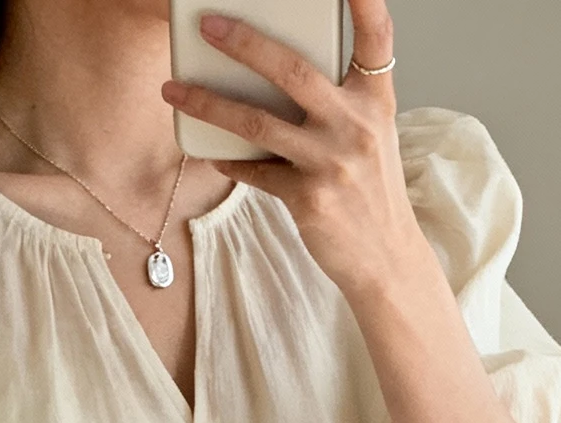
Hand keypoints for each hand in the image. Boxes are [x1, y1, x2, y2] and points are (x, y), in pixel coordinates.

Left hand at [162, 1, 420, 303]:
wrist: (386, 259)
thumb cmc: (370, 190)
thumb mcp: (370, 135)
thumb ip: (339, 101)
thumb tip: (276, 72)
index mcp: (377, 101)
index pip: (376, 37)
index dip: (364, 1)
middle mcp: (357, 125)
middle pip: (294, 70)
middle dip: (245, 43)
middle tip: (209, 26)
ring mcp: (332, 163)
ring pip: (258, 122)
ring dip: (209, 104)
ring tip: (174, 91)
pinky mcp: (310, 200)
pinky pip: (256, 172)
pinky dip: (229, 160)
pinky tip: (210, 152)